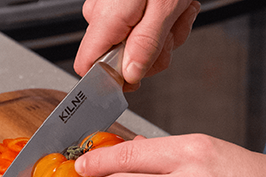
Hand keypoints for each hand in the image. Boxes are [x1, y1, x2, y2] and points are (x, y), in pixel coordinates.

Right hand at [74, 0, 200, 89]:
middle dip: (151, 54)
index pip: (87, 67)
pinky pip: (141, 27)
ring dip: (164, 37)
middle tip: (171, 34)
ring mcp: (111, 8)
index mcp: (106, 19)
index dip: (111, 79)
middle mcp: (101, 14)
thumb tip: (131, 76)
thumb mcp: (165, 8)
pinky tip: (174, 8)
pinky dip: (164, 22)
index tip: (136, 76)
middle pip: (118, 59)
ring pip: (134, 44)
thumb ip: (146, 45)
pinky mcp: (123, 4)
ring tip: (177, 13)